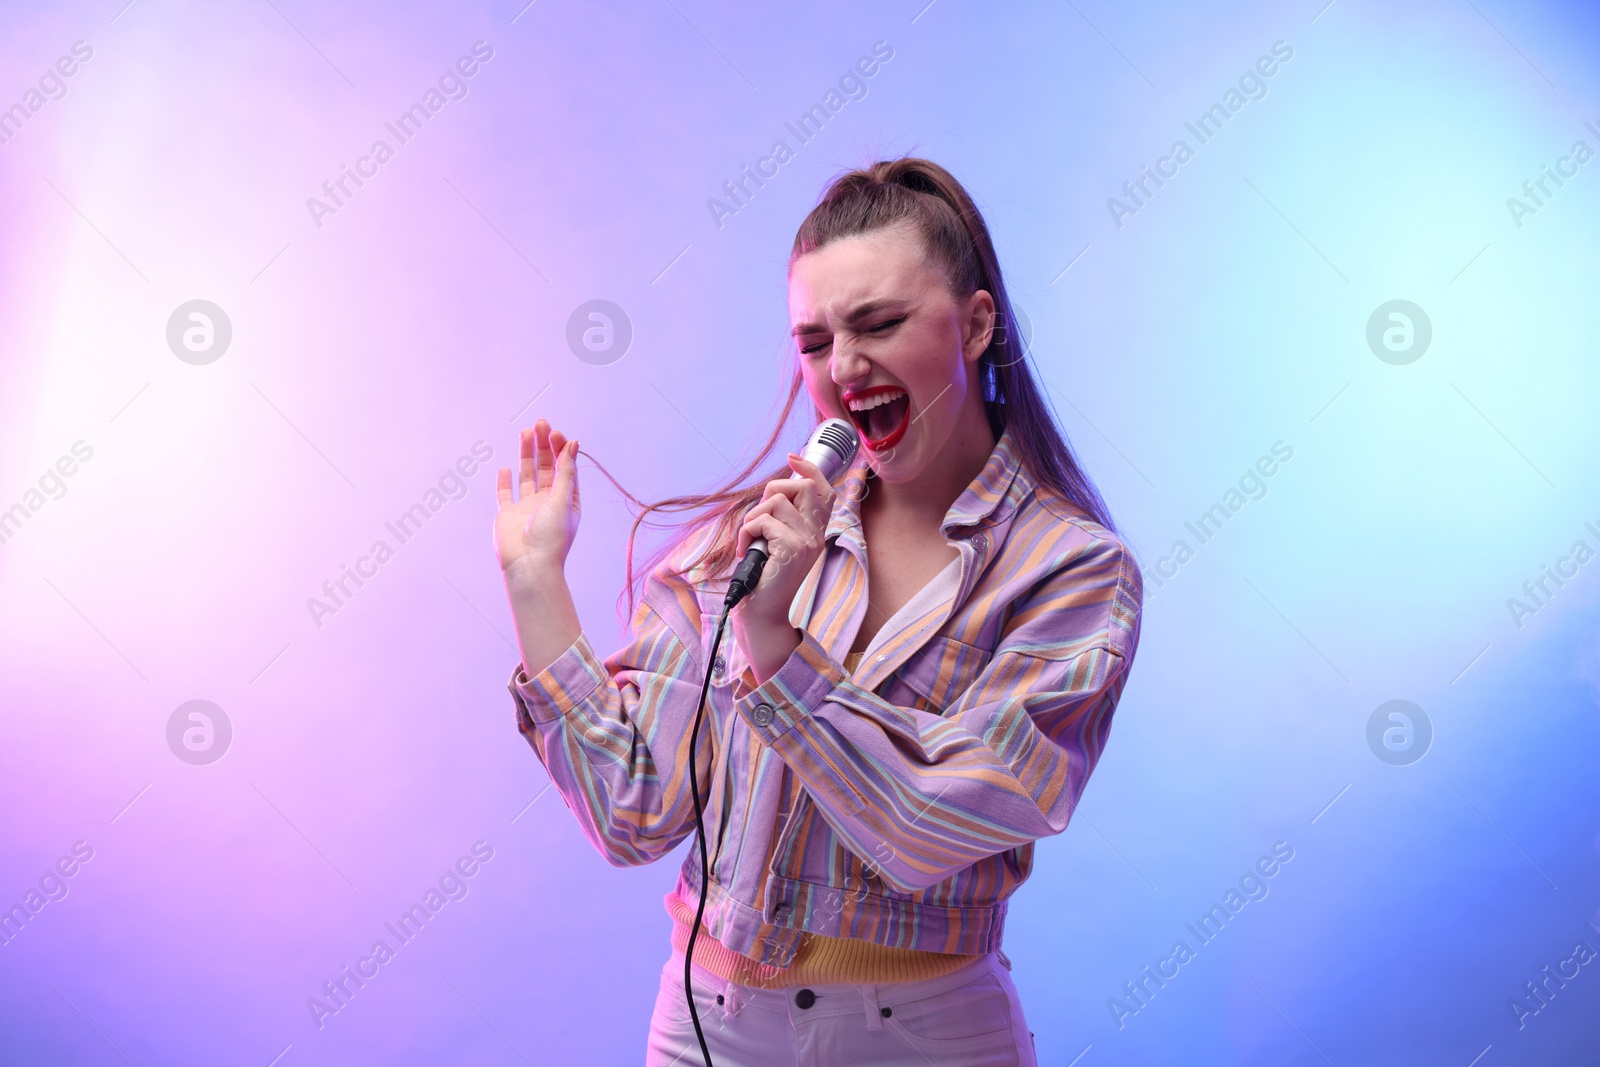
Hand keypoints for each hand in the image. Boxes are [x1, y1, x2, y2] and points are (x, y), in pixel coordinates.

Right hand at [495, 420, 579, 581]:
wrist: (528, 566)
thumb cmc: (551, 536)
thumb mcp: (563, 499)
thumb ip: (565, 471)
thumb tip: (572, 443)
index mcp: (566, 500)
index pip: (565, 468)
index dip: (561, 449)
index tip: (555, 432)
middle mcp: (548, 502)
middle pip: (546, 468)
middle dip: (543, 446)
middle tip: (539, 423)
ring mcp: (527, 508)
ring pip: (527, 476)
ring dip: (526, 455)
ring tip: (525, 433)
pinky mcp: (508, 515)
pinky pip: (506, 494)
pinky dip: (505, 481)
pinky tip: (505, 468)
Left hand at [732, 453, 833, 681]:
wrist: (762, 613)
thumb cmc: (763, 579)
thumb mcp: (776, 545)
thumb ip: (781, 520)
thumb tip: (773, 491)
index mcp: (815, 533)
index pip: (825, 491)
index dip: (810, 469)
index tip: (792, 458)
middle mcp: (816, 536)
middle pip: (803, 486)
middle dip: (773, 490)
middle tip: (759, 519)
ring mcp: (806, 542)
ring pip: (777, 501)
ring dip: (753, 517)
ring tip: (749, 539)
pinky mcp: (791, 548)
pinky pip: (763, 521)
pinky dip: (746, 531)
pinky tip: (745, 549)